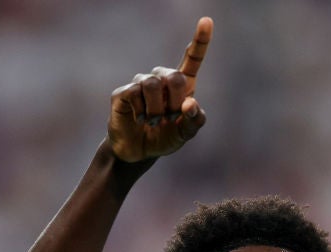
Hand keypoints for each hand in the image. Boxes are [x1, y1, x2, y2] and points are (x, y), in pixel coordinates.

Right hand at [106, 16, 212, 161]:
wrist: (139, 152)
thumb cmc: (164, 138)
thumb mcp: (185, 134)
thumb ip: (194, 121)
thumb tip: (190, 104)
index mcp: (183, 85)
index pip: (192, 59)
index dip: (200, 41)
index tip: (206, 21)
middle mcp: (162, 78)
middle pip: (175, 77)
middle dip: (175, 102)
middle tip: (169, 118)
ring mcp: (141, 83)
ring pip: (153, 85)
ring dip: (157, 110)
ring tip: (154, 121)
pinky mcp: (123, 92)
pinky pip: (135, 93)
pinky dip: (141, 113)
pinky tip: (139, 120)